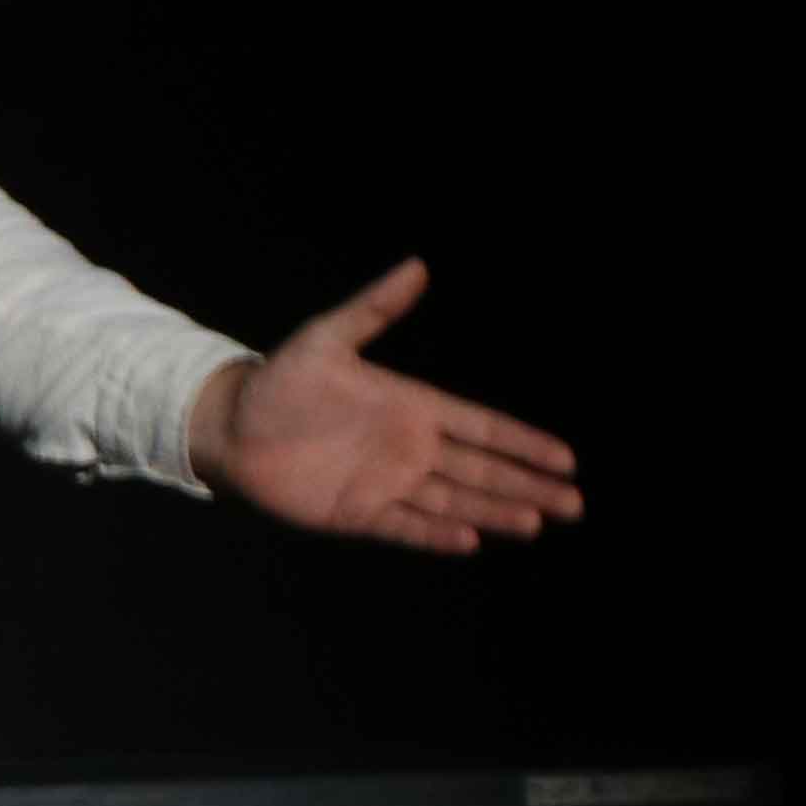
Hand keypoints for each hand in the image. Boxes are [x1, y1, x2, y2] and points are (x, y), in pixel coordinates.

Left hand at [186, 261, 581, 556]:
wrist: (231, 426)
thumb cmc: (281, 380)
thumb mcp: (328, 338)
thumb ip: (374, 308)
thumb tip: (418, 265)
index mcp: (413, 407)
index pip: (482, 426)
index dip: (523, 442)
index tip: (566, 458)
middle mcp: (410, 449)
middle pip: (481, 470)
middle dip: (527, 486)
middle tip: (574, 503)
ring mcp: (387, 483)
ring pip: (454, 501)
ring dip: (494, 512)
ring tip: (536, 522)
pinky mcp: (358, 513)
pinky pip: (406, 526)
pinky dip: (436, 535)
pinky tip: (472, 540)